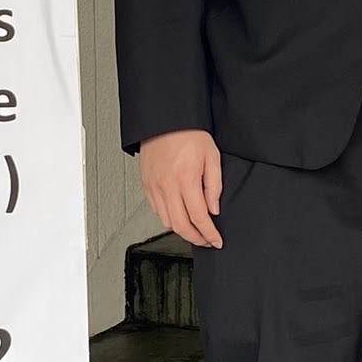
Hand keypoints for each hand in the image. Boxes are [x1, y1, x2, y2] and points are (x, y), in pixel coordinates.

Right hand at [138, 128, 222, 248]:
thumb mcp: (212, 157)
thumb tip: (213, 209)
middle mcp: (167, 185)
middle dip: (196, 238)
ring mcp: (154, 186)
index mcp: (186, 179)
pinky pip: (156, 210)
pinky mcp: (146, 184)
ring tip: (194, 228)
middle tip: (206, 240)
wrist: (166, 120)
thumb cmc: (188, 134)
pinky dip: (168, 217)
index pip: (199, 217)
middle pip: (180, 226)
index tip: (216, 240)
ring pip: (166, 221)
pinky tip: (178, 214)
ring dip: (181, 229)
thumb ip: (214, 186)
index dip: (209, 234)